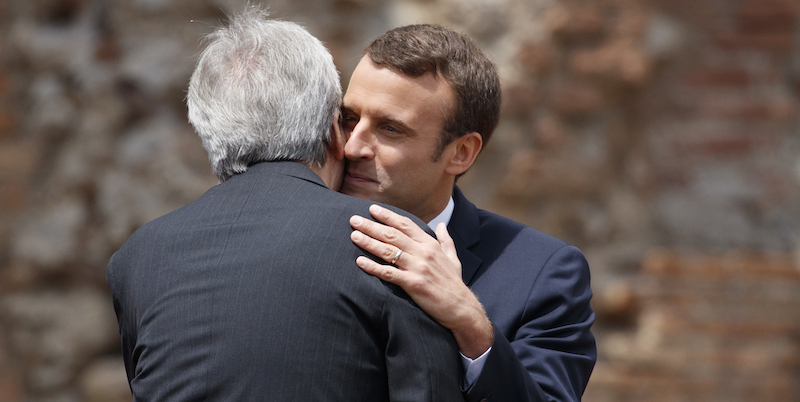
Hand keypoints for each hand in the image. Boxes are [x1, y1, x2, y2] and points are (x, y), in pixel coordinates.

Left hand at [350, 204, 492, 357]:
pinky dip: (373, 267)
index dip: (388, 216)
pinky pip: (388, 273)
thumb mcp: (453, 258)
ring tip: (354, 235)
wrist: (462, 308)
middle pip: (393, 235)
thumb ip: (446, 240)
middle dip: (372, 226)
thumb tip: (442, 225)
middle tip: (354, 219)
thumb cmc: (455, 284)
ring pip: (388, 251)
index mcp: (431, 244)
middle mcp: (423, 252)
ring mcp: (418, 268)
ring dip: (369, 242)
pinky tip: (359, 262)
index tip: (372, 209)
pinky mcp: (413, 284)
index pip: (406, 224)